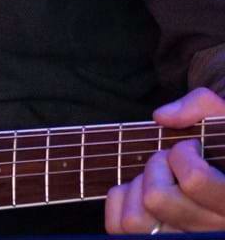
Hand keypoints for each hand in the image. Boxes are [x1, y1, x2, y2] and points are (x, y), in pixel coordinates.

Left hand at [105, 87, 224, 233]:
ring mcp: (182, 237)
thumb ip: (202, 107)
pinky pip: (119, 227)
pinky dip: (120, 201)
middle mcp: (209, 227)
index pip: (194, 180)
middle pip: (157, 198)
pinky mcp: (156, 239)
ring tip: (158, 176)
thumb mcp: (224, 122)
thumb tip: (161, 117)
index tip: (191, 147)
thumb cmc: (222, 147)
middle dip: (155, 166)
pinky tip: (139, 188)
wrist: (223, 172)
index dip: (182, 153)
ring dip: (137, 186)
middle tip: (169, 159)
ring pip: (136, 220)